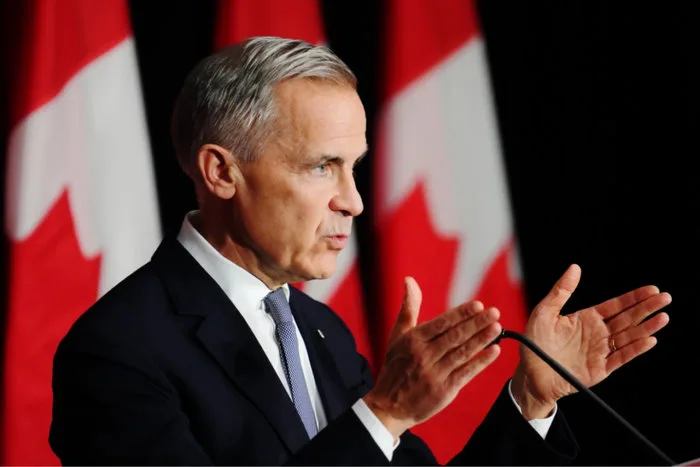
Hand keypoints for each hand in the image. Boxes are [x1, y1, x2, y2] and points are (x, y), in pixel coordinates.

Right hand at [363, 277, 502, 438]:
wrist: (389, 405)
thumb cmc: (395, 367)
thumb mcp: (397, 336)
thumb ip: (408, 308)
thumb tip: (409, 280)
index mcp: (414, 340)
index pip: (442, 323)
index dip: (461, 314)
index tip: (478, 305)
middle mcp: (424, 355)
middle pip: (455, 336)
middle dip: (476, 323)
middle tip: (494, 312)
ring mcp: (435, 373)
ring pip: (462, 353)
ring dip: (482, 339)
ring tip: (498, 327)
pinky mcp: (444, 390)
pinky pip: (466, 373)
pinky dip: (481, 362)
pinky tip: (494, 351)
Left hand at [511, 264, 670, 418]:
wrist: (530, 373)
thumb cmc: (534, 342)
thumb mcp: (544, 311)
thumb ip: (561, 291)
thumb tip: (575, 268)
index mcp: (587, 318)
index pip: (616, 306)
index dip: (634, 297)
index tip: (652, 289)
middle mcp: (597, 334)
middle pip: (628, 318)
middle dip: (647, 308)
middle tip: (665, 297)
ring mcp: (600, 351)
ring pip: (629, 337)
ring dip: (647, 327)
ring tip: (663, 317)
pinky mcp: (600, 369)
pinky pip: (621, 357)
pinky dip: (635, 349)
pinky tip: (649, 339)